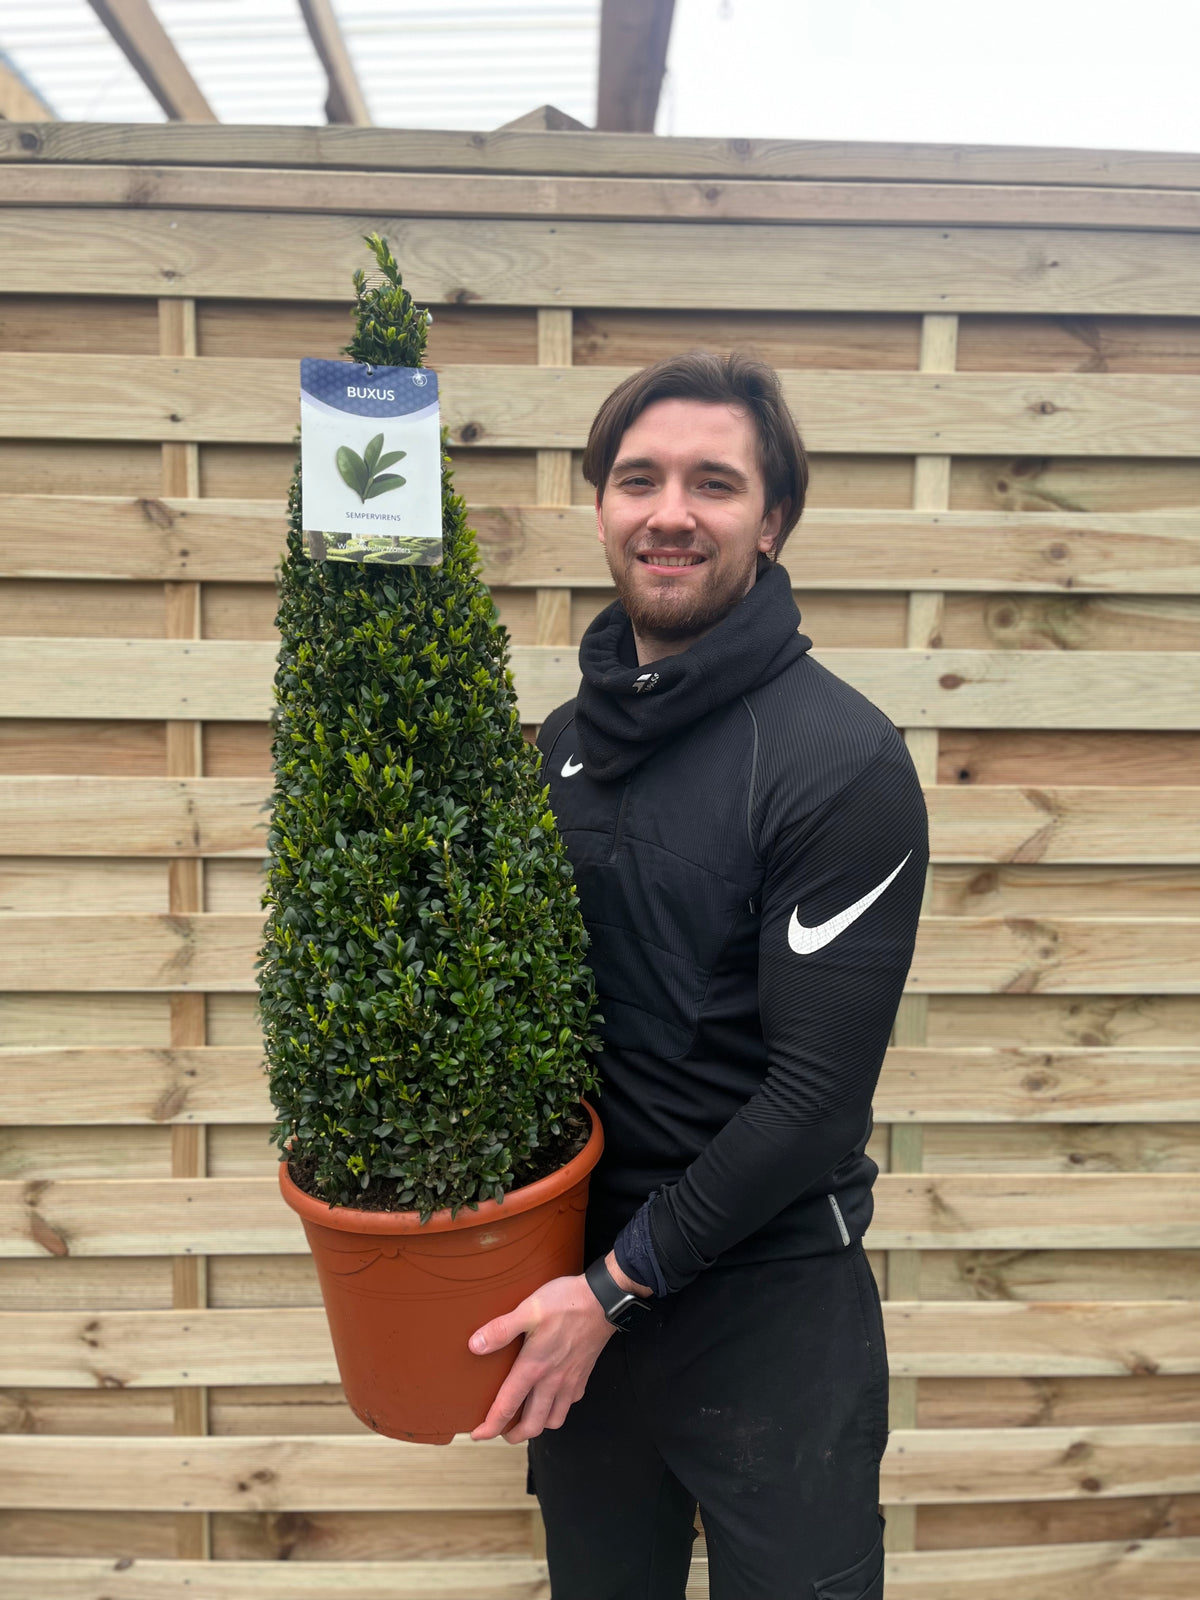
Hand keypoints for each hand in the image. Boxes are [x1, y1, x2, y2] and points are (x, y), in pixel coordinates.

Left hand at [467, 1272, 616, 1443]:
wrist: (604, 1301)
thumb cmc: (566, 1303)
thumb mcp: (528, 1309)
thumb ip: (501, 1329)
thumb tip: (475, 1345)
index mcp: (534, 1367)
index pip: (507, 1407)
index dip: (490, 1426)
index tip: (477, 1435)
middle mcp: (552, 1381)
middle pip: (532, 1425)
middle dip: (513, 1435)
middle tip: (500, 1432)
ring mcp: (570, 1382)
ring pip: (554, 1420)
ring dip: (537, 1426)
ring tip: (525, 1419)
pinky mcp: (583, 1376)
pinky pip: (569, 1404)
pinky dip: (557, 1409)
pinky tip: (550, 1398)